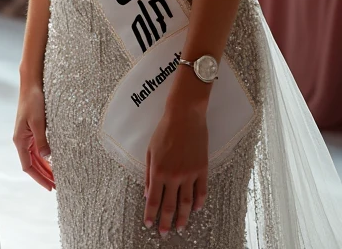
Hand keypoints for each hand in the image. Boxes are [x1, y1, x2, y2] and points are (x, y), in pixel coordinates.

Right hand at [13, 82, 55, 191]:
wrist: (31, 84)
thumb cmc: (33, 101)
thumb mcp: (38, 121)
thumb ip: (42, 140)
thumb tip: (46, 157)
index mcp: (20, 140)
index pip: (28, 166)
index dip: (38, 178)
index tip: (50, 187)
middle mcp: (22, 140)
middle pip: (32, 163)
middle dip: (44, 175)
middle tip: (57, 186)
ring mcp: (27, 135)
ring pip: (36, 157)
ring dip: (45, 167)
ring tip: (57, 177)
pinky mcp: (32, 129)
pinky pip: (38, 148)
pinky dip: (45, 156)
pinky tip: (53, 160)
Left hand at [144, 105, 207, 236]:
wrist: (185, 116)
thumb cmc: (165, 130)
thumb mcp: (150, 151)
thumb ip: (149, 174)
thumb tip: (148, 194)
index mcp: (158, 171)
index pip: (153, 200)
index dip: (151, 214)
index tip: (149, 224)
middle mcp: (174, 176)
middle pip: (170, 206)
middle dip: (166, 222)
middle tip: (165, 233)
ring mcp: (189, 174)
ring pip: (187, 203)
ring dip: (183, 217)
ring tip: (180, 227)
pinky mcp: (202, 169)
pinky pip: (201, 191)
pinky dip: (199, 203)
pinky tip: (196, 210)